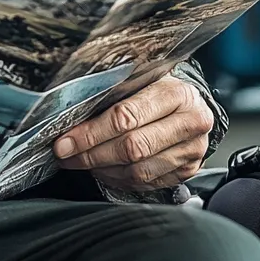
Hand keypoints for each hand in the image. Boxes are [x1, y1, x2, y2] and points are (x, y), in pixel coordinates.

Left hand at [52, 75, 212, 190]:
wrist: (194, 103)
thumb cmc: (161, 87)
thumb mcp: (143, 77)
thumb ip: (114, 91)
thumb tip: (72, 111)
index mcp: (176, 93)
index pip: (126, 116)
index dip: (91, 132)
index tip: (65, 140)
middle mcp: (189, 122)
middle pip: (132, 147)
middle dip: (91, 154)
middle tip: (66, 154)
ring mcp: (192, 150)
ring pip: (139, 170)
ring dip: (103, 169)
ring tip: (81, 162)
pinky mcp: (189, 170)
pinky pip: (147, 183)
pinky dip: (120, 180)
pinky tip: (104, 170)